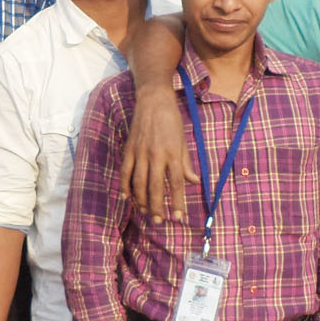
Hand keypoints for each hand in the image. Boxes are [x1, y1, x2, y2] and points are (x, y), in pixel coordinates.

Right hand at [118, 87, 196, 224]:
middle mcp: (156, 154)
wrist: (153, 99)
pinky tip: (127, 198)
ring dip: (141, 200)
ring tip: (145, 213)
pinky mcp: (129, 148)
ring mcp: (140, 152)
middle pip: (155, 187)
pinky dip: (125, 186)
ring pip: (139, 182)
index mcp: (173, 153)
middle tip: (159, 221)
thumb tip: (194, 181)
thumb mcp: (183, 140)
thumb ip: (186, 163)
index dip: (177, 201)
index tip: (179, 217)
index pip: (176, 183)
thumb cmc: (172, 120)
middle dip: (157, 207)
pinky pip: (125, 172)